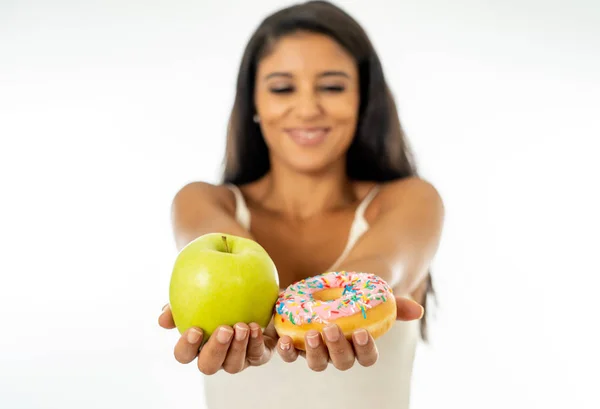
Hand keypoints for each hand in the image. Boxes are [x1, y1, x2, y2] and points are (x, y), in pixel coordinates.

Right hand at [158, 304, 277, 374]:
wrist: (254, 297)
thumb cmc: (221, 296)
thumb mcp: (201, 294)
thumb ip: (180, 303)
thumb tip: (163, 316)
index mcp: (197, 345)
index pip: (184, 354)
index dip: (187, 347)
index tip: (195, 329)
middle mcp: (216, 356)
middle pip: (208, 366)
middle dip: (215, 350)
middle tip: (224, 329)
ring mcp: (237, 359)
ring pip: (233, 365)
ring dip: (237, 346)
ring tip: (242, 326)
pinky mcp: (258, 356)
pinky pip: (257, 355)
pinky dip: (255, 342)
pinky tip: (255, 327)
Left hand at [276, 295, 423, 371]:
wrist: (336, 285)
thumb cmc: (362, 294)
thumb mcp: (378, 295)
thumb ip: (397, 304)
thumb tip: (417, 311)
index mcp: (361, 346)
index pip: (367, 357)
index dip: (365, 349)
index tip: (362, 332)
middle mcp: (340, 353)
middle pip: (341, 361)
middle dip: (336, 348)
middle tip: (332, 329)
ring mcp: (318, 349)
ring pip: (316, 362)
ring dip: (313, 351)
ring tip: (310, 334)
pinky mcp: (297, 342)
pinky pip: (291, 353)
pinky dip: (287, 349)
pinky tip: (283, 338)